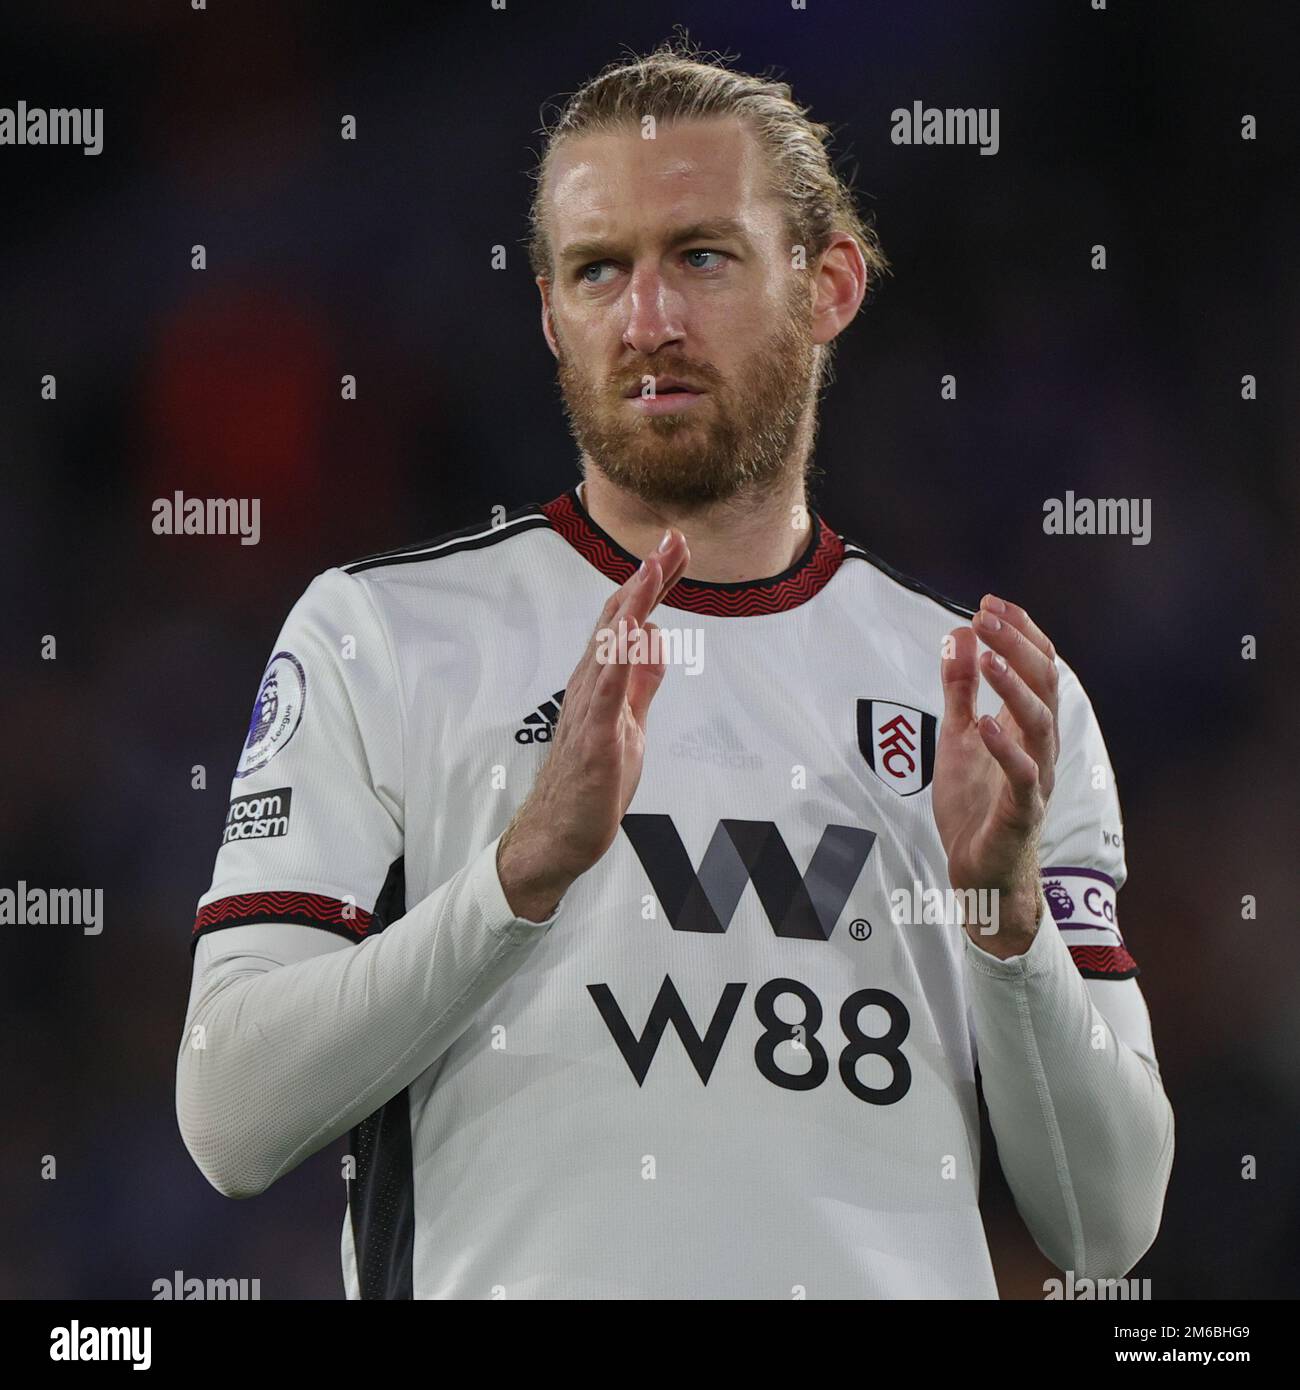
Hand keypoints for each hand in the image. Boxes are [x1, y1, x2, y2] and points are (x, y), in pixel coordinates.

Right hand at [497, 529, 690, 919]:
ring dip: (634, 603)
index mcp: (601, 682)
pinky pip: (607, 692)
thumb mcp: (630, 724)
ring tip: (653, 566)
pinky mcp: (594, 738)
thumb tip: (655, 637)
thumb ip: (641, 682)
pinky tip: (633, 629)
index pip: (628, 622)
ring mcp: (589, 709)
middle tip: (672, 539)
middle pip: (619, 621)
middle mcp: (590, 685)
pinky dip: (620, 656)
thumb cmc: (591, 784)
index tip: (675, 550)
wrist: (558, 836)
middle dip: (648, 579)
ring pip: (611, 645)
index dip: (652, 585)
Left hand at [933, 594, 1060, 954]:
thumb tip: (956, 636)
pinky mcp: (1022, 813)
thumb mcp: (958, 737)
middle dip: (1017, 646)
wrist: (980, 873)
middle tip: (987, 616)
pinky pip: (1023, 777)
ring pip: (1040, 725)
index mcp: (1027, 727)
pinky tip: (987, 724)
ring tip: (988, 659)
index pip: (1037, 667)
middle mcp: (1039, 748)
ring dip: (1014, 689)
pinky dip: (1007, 749)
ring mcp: (1035, 779)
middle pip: (1044, 685)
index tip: (990, 603)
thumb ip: (958, 690)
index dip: (1019, 633)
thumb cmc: (977, 806)